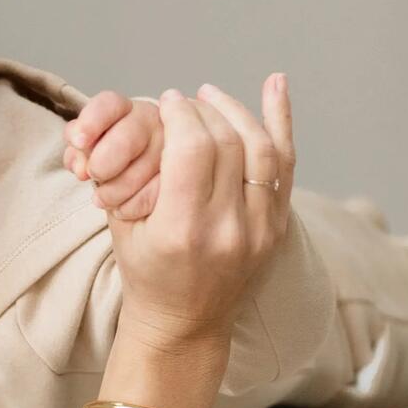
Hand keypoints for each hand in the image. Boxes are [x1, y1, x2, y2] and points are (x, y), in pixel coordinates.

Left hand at [64, 91, 163, 219]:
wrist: (141, 186)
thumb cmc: (110, 162)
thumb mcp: (89, 152)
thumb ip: (80, 152)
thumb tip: (80, 167)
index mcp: (126, 110)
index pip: (109, 104)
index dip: (91, 121)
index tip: (78, 142)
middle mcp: (154, 121)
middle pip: (128, 136)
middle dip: (105, 161)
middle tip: (94, 175)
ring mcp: (173, 146)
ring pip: (146, 167)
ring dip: (117, 189)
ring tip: (103, 199)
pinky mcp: (187, 174)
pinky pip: (159, 192)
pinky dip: (135, 205)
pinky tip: (123, 208)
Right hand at [106, 76, 295, 348]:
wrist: (183, 324)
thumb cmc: (145, 271)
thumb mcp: (123, 226)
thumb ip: (134, 171)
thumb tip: (148, 110)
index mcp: (182, 230)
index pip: (192, 148)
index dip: (180, 114)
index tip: (167, 102)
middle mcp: (227, 230)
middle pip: (227, 143)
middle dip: (202, 110)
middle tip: (184, 100)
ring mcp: (259, 231)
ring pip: (261, 149)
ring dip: (237, 111)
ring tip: (212, 96)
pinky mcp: (277, 228)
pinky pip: (285, 166)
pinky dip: (281, 121)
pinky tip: (276, 84)